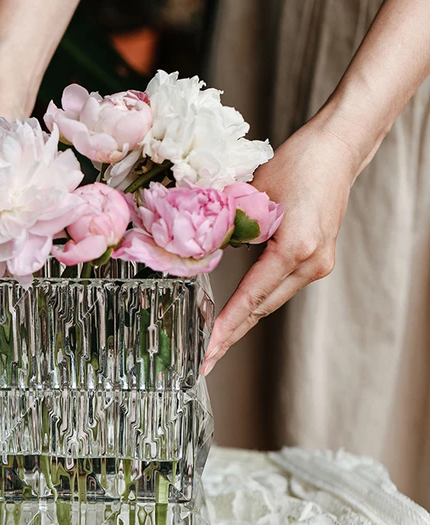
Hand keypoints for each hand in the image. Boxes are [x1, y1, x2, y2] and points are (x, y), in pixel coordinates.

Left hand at [201, 120, 359, 374]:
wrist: (335, 151)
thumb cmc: (298, 164)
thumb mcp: (253, 196)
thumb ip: (230, 230)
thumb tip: (203, 255)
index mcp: (295, 248)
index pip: (251, 297)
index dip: (226, 325)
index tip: (208, 348)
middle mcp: (311, 264)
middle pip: (261, 308)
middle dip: (231, 335)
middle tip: (204, 359)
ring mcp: (317, 265)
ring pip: (270, 301)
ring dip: (242, 322)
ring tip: (215, 343)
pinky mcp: (316, 260)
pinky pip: (279, 288)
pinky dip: (256, 302)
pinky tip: (238, 315)